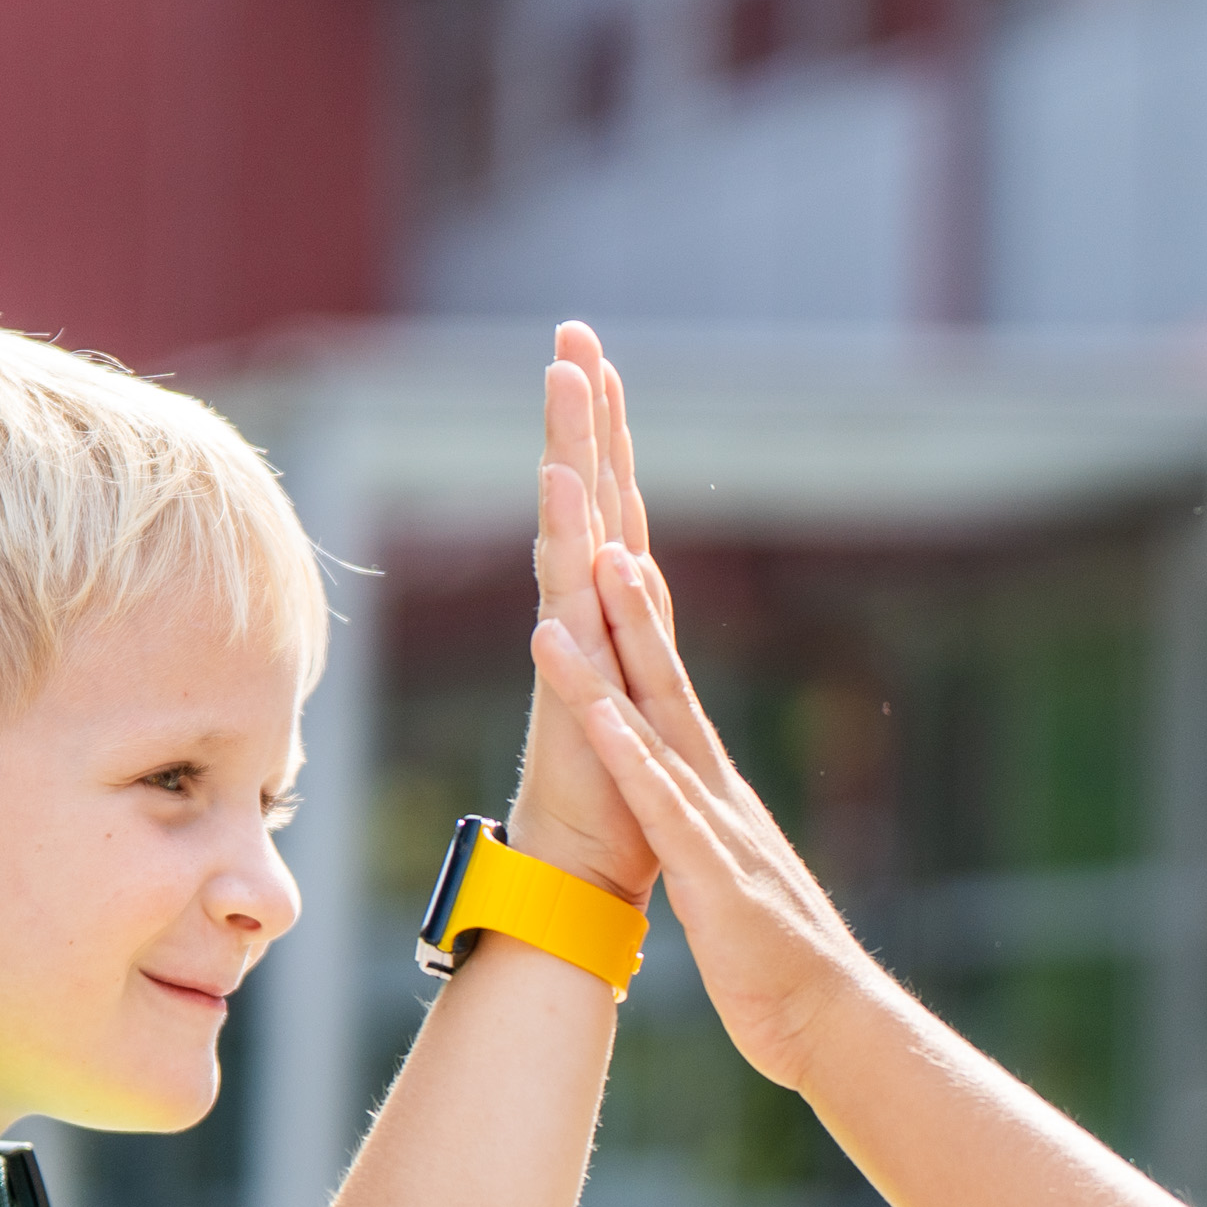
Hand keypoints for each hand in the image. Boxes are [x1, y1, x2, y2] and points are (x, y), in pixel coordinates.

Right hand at [498, 322, 658, 902]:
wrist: (581, 874)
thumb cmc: (616, 805)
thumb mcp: (644, 706)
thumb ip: (635, 648)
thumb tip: (633, 593)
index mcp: (611, 618)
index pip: (612, 508)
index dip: (609, 437)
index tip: (602, 362)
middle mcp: (584, 616)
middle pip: (586, 495)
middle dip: (581, 413)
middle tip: (572, 332)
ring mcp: (573, 642)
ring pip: (571, 527)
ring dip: (569, 452)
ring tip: (563, 379)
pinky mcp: (571, 678)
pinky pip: (567, 594)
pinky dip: (567, 541)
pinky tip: (561, 488)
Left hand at [535, 529, 885, 1094]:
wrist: (833, 1020)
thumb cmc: (778, 964)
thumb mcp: (729, 887)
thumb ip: (709, 847)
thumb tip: (693, 830)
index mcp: (716, 798)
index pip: (674, 700)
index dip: (646, 635)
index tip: (620, 567)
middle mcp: (717, 795)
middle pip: (669, 685)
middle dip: (634, 612)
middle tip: (603, 539)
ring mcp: (716, 829)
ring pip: (655, 728)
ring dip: (614, 660)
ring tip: (579, 596)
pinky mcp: (712, 876)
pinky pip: (663, 807)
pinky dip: (628, 758)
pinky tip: (597, 717)